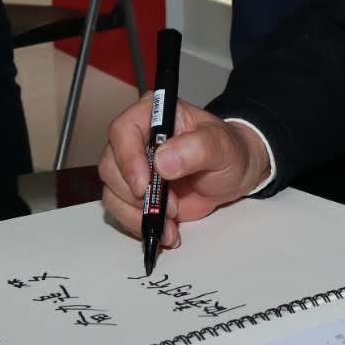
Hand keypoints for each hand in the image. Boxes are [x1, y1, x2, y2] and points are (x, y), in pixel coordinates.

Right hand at [99, 96, 271, 250]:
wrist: (233, 174)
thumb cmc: (228, 151)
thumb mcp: (222, 146)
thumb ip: (197, 148)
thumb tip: (163, 160)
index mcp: (153, 114)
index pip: (123, 131)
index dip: (128, 159)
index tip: (144, 184)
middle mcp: (136, 138)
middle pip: (111, 166)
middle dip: (137, 194)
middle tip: (170, 207)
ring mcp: (133, 166)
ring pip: (112, 192)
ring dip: (138, 214)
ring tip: (171, 223)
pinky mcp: (134, 192)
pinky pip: (121, 211)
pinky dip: (141, 225)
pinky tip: (166, 229)